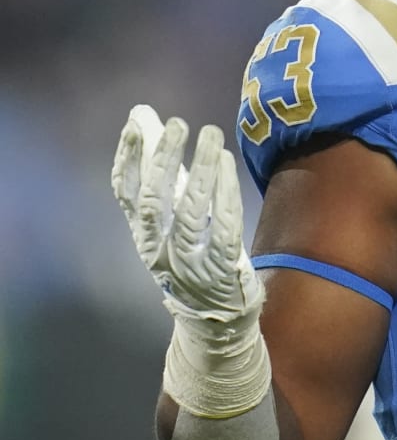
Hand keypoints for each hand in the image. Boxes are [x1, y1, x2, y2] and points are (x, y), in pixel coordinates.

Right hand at [112, 105, 262, 326]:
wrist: (215, 320)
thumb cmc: (194, 258)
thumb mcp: (173, 221)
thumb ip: (163, 174)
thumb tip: (144, 119)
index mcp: (143, 236)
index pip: (126, 194)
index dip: (128, 159)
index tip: (136, 126)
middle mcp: (159, 250)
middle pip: (155, 200)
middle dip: (164, 160)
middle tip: (178, 125)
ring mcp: (189, 261)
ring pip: (190, 211)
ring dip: (201, 170)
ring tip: (210, 135)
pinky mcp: (221, 268)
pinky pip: (223, 226)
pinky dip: (225, 192)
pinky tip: (228, 165)